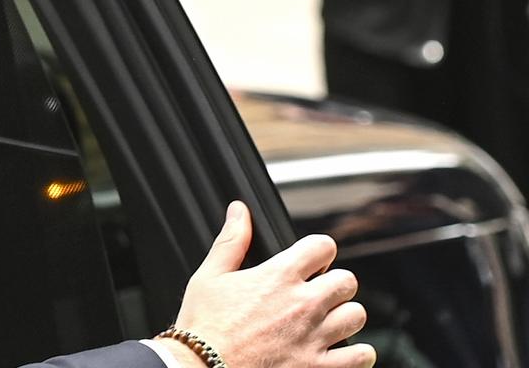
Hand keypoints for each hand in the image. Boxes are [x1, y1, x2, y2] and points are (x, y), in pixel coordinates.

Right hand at [159, 202, 374, 367]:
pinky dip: (357, 353)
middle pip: (347, 281)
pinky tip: (342, 350)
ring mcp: (313, 338)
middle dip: (334, 283)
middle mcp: (302, 305)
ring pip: (357, 316)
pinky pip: (361, 357)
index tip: (312, 260)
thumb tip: (239, 211)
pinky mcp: (317, 367)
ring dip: (344, 316)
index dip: (318, 251)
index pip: (323, 246)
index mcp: (279, 277)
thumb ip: (231, 241)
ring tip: (327, 321)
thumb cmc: (203, 326)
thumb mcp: (209, 276)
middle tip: (318, 293)